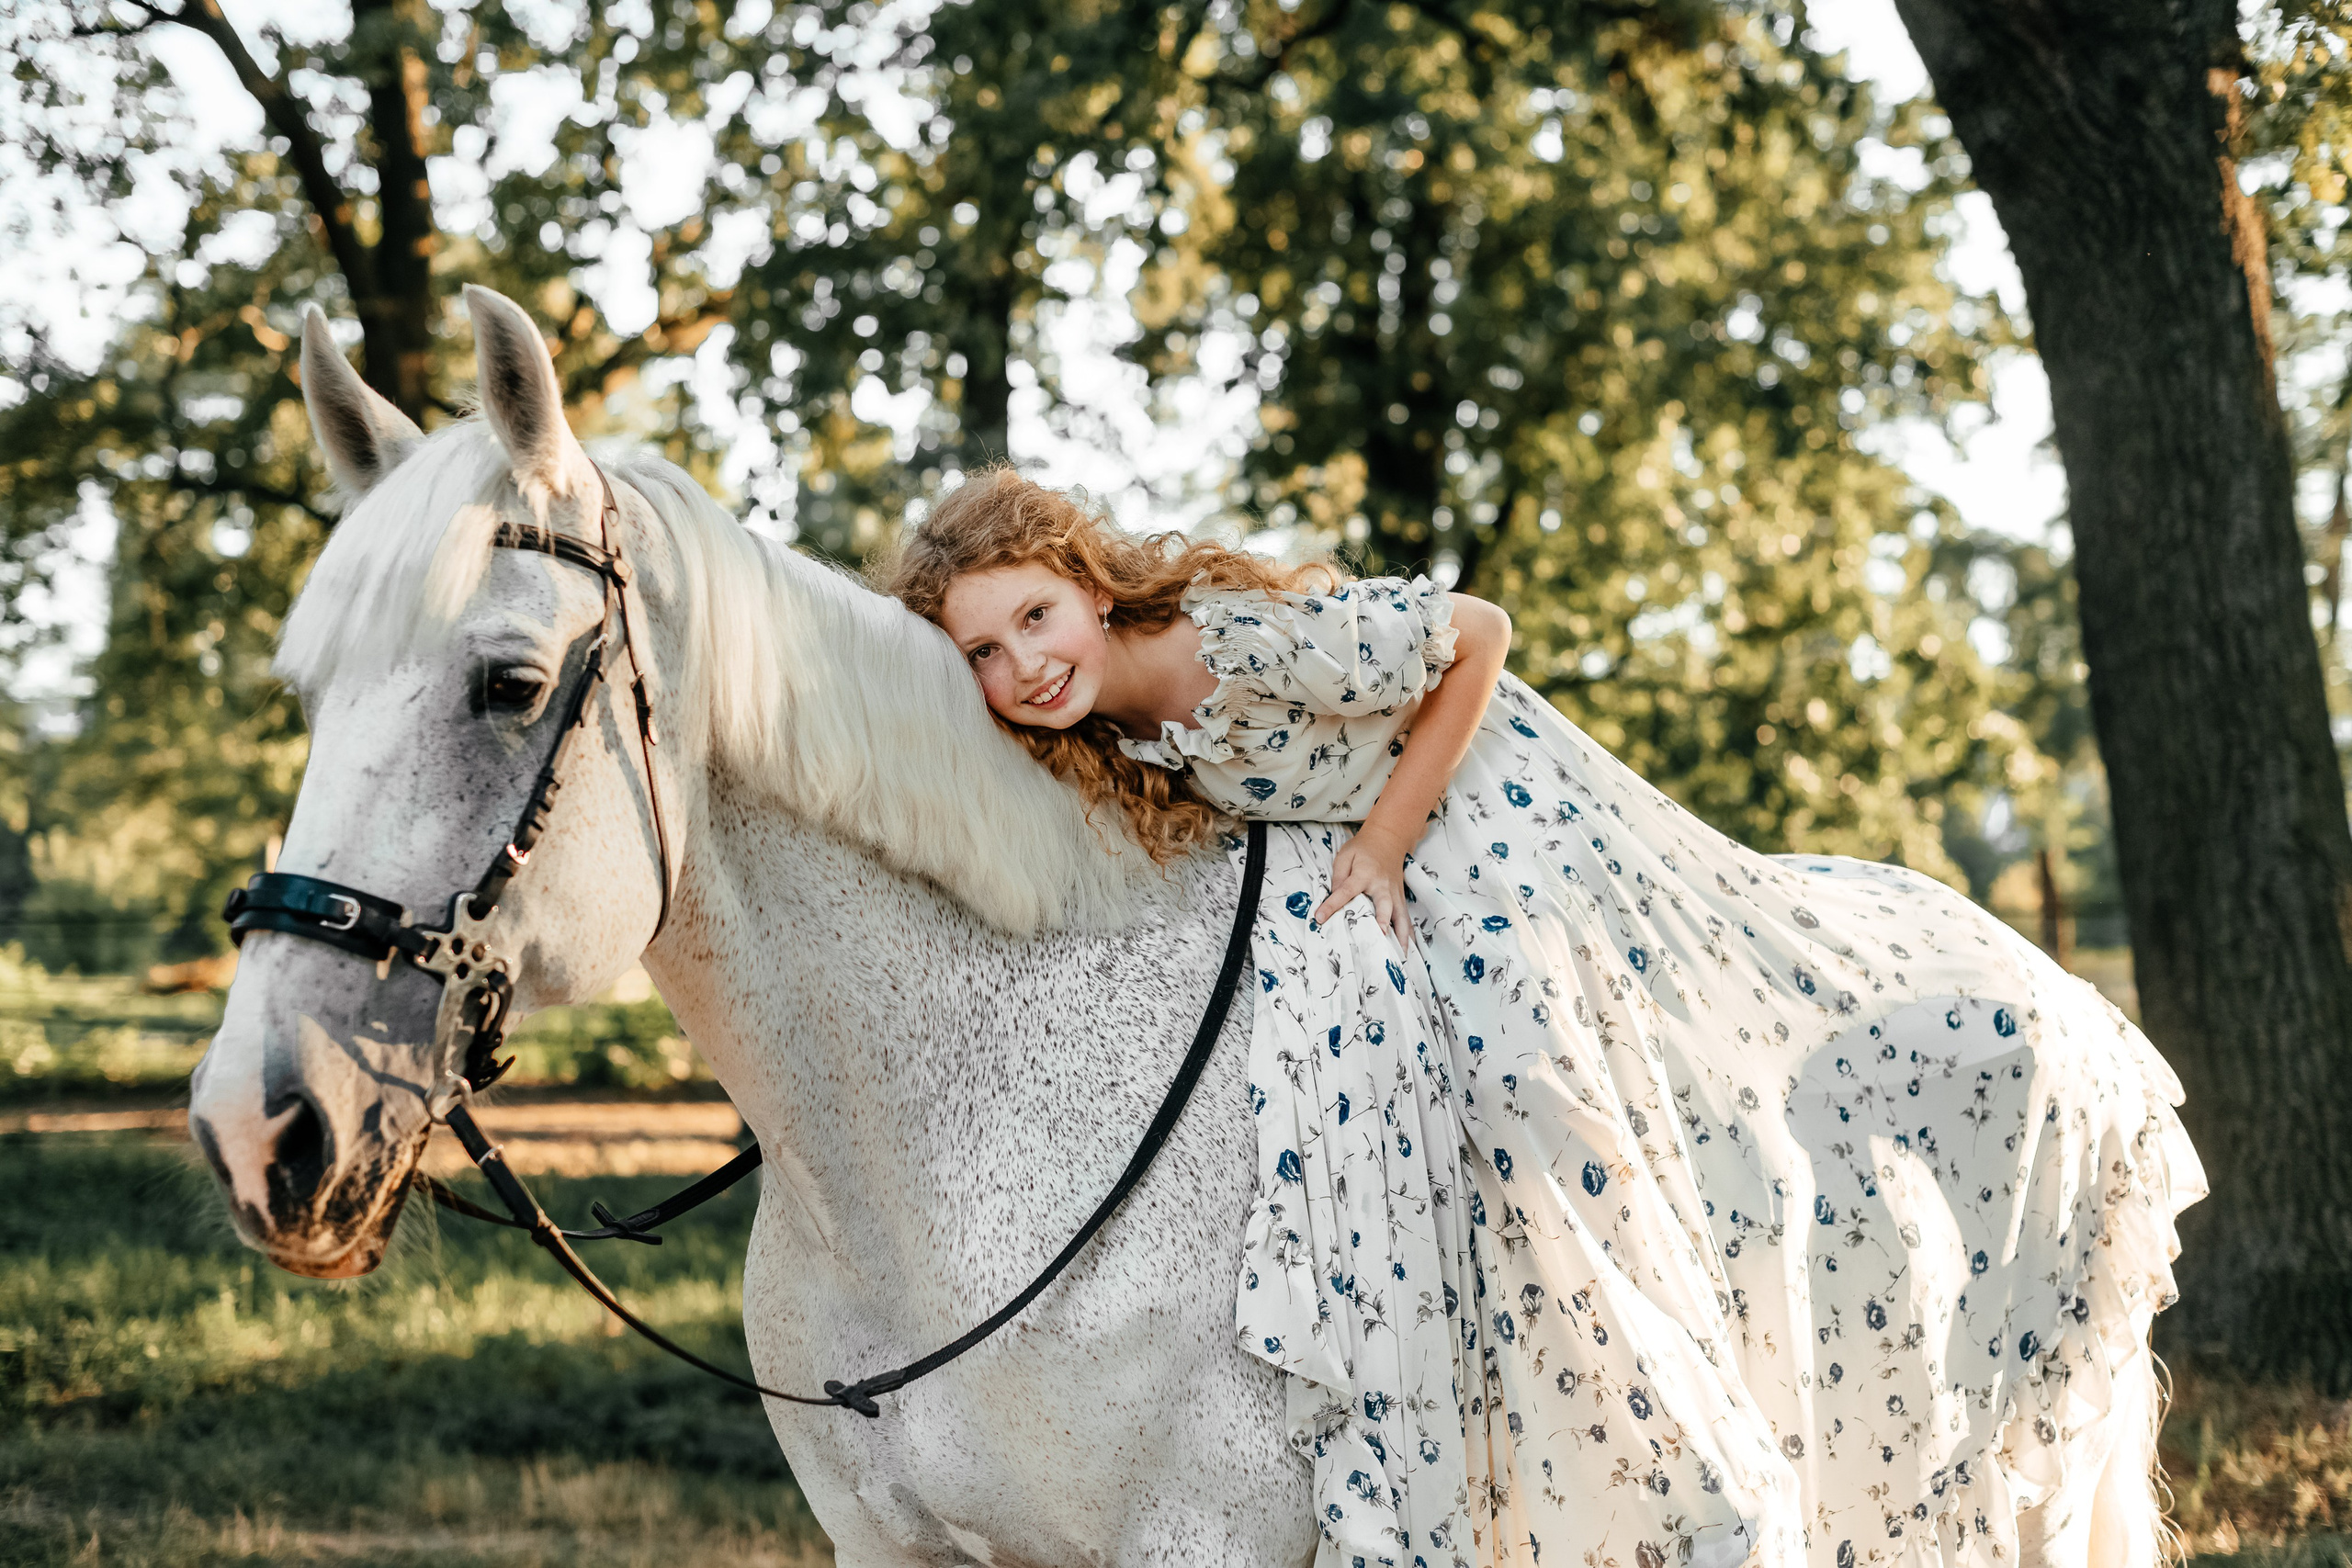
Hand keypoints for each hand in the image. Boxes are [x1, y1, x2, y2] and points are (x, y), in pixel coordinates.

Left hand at [1314, 827, 1412, 950]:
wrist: (1389, 839)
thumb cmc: (1363, 849)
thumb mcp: (1345, 855)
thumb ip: (1338, 877)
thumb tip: (1333, 899)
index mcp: (1364, 874)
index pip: (1346, 891)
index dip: (1332, 905)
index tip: (1320, 918)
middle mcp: (1382, 886)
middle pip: (1383, 906)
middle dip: (1382, 922)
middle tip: (1379, 938)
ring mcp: (1395, 894)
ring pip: (1400, 917)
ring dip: (1400, 937)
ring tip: (1398, 956)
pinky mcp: (1401, 899)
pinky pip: (1406, 920)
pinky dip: (1407, 936)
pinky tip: (1406, 951)